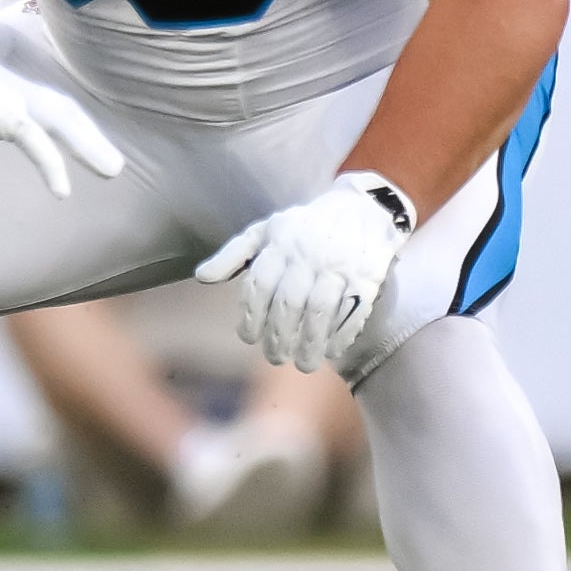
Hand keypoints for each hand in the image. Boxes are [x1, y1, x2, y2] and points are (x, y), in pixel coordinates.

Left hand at [197, 176, 413, 372]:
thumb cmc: (307, 226)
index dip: (251, 316)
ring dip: (310, 342)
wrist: (364, 207)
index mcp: (281, 242)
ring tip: (304, 363)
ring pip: (320, 311)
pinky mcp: (368, 275)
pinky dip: (342, 334)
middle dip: (279, 336)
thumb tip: (202, 278)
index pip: (259, 285)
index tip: (249, 338)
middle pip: (289, 303)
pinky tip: (333, 349)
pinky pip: (353, 310)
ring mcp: (340, 265)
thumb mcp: (266, 230)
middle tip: (275, 357)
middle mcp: (309, 253)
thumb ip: (233, 254)